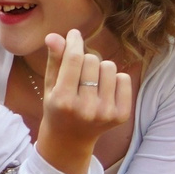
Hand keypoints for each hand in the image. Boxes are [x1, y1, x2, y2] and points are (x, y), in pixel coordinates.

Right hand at [33, 27, 132, 173]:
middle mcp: (85, 108)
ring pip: (109, 67)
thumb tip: (54, 36)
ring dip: (100, 69)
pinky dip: (115, 79)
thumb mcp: (50, 84)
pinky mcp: (121, 115)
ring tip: (91, 82)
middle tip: (79, 72)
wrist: (69, 139)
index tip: (75, 34)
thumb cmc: (57, 106)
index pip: (74, 59)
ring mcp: (105, 113)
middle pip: (92, 60)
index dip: (74, 41)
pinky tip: (104, 90)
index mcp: (63, 100)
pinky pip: (124, 78)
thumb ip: (54, 60)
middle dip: (85, 60)